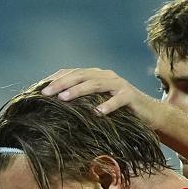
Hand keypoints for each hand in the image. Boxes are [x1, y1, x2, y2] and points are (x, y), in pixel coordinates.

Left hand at [41, 68, 166, 128]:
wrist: (149, 115)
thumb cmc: (119, 112)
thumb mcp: (97, 104)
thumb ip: (81, 101)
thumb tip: (55, 108)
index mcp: (95, 75)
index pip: (71, 72)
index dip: (55, 78)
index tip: (38, 89)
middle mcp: (106, 75)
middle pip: (80, 75)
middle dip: (61, 83)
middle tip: (45, 93)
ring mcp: (119, 84)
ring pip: (95, 84)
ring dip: (78, 90)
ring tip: (64, 99)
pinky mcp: (130, 96)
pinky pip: (118, 99)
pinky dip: (107, 105)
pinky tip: (97, 113)